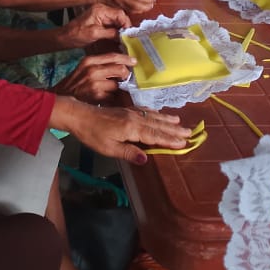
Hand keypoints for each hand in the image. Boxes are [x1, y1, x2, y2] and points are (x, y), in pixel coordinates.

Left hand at [50, 98, 188, 163]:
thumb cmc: (92, 135)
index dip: (170, 140)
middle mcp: (134, 118)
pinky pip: (146, 111)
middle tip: (190, 133)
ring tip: (180, 123)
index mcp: (132, 128)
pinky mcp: (125, 110)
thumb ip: (129, 152)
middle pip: (158, 125)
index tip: (184, 143)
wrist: (79, 115)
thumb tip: (146, 159)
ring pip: (153, 117)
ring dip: (168, 121)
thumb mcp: (109, 148)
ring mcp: (130, 113)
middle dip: (174, 130)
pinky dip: (156, 114)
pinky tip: (160, 114)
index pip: (155, 135)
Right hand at [52, 52, 135, 103]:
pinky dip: (112, 98)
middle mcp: (92, 70)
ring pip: (117, 84)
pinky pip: (112, 96)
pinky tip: (106, 98)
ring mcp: (94, 83)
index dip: (126, 58)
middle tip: (125, 79)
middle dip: (125, 75)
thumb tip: (120, 64)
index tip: (134, 61)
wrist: (60, 97)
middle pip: (120, 68)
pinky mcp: (97, 96)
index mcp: (89, 60)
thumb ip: (100, 65)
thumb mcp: (84, 68)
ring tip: (111, 91)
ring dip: (118, 89)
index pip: (113, 56)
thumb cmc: (75, 83)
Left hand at [61, 4, 130, 48]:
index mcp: (100, 10)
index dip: (127, 24)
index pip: (120, 14)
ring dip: (121, 30)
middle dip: (125, 27)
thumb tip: (124, 35)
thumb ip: (111, 33)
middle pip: (120, 17)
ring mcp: (101, 16)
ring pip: (117, 22)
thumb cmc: (77, 34)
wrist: (66, 37)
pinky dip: (117, 32)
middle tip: (129, 38)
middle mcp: (102, 10)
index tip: (130, 34)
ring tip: (125, 40)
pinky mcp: (101, 22)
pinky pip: (113, 25)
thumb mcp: (95, 34)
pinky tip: (118, 39)